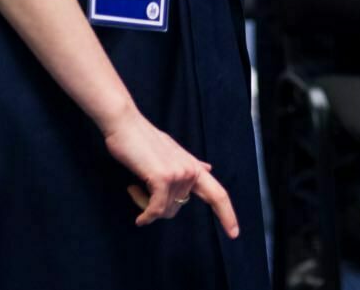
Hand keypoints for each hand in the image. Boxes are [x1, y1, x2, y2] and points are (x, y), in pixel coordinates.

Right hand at [103, 109, 239, 236]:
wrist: (126, 125)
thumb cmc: (143, 140)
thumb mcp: (172, 152)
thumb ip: (189, 164)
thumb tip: (207, 169)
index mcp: (194, 167)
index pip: (218, 194)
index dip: (227, 214)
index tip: (234, 233)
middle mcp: (191, 171)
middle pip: (177, 209)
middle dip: (157, 208)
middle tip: (140, 191)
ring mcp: (179, 174)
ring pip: (164, 211)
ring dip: (146, 205)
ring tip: (136, 186)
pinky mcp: (163, 178)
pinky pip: (155, 209)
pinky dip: (146, 216)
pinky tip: (139, 218)